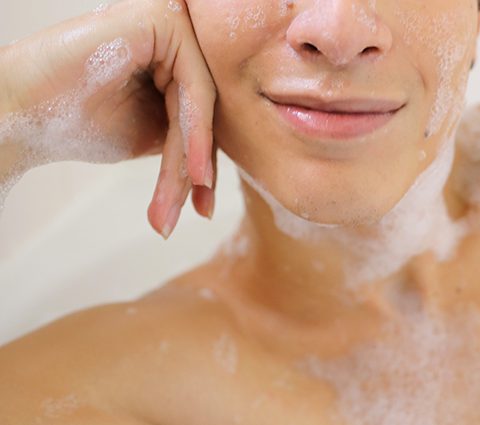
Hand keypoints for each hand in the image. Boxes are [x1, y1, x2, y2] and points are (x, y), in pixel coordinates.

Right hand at [2, 0, 216, 237]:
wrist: (18, 111)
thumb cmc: (75, 121)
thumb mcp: (149, 134)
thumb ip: (188, 134)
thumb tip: (225, 161)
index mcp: (170, 54)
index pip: (201, 112)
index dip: (203, 163)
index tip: (202, 210)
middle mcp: (174, 32)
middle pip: (204, 109)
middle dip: (198, 168)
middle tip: (195, 214)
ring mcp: (170, 19)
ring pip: (202, 105)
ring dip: (191, 160)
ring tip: (182, 205)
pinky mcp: (163, 18)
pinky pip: (195, 88)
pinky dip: (195, 134)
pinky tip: (193, 173)